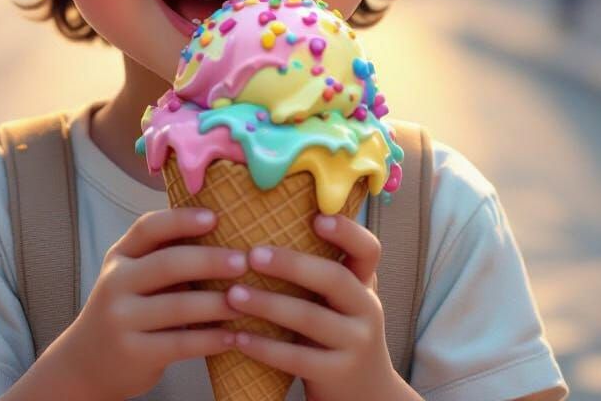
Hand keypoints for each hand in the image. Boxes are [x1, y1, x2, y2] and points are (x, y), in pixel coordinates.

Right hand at [46, 207, 246, 400]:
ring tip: (246, 301)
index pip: (148, 227)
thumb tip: (220, 233)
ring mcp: (122, 320)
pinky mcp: (134, 354)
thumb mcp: (132, 276)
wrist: (86, 363)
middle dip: (210, 260)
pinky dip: (211, 339)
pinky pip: (181, 343)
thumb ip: (162, 257)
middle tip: (243, 261)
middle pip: (168, 263)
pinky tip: (233, 336)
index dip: (181, 219)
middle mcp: (115, 284)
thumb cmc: (126, 308)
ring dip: (218, 303)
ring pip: (179, 306)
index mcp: (120, 256)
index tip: (214, 217)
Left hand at [224, 213, 404, 400]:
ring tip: (232, 295)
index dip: (347, 232)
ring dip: (267, 304)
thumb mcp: (341, 301)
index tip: (317, 217)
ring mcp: (356, 344)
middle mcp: (367, 309)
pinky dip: (263, 347)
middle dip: (291, 264)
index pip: (368, 250)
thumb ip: (321, 270)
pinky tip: (237, 337)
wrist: (366, 394)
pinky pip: (296, 358)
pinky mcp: (338, 374)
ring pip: (310, 318)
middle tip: (252, 255)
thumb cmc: (338, 332)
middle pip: (334, 278)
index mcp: (365, 283)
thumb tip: (265, 223)